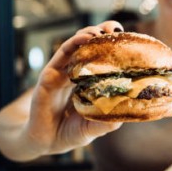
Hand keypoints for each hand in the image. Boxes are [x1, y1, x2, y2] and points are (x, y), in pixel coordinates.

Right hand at [23, 20, 124, 154]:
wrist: (44, 141)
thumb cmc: (70, 132)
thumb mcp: (93, 127)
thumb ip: (107, 122)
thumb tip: (127, 113)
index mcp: (89, 83)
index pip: (103, 59)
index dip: (113, 47)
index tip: (127, 38)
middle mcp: (76, 74)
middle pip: (90, 47)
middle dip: (103, 34)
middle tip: (116, 29)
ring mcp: (62, 73)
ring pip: (76, 46)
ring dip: (89, 34)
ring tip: (102, 31)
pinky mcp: (49, 75)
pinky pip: (61, 55)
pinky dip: (73, 44)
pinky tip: (84, 38)